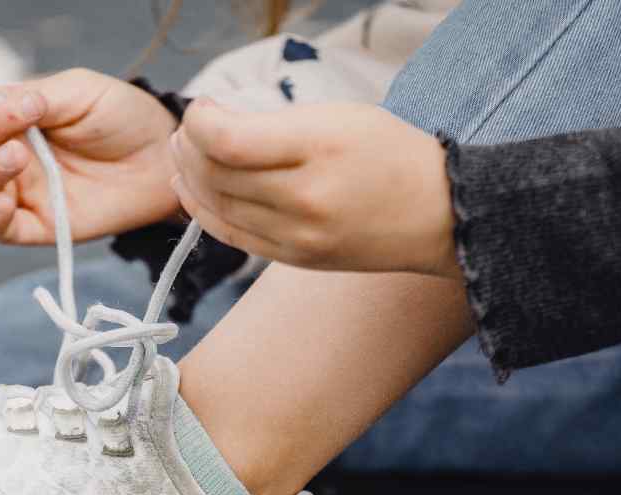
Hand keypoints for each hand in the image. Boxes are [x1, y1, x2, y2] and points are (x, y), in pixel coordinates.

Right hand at [0, 68, 179, 244]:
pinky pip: (0, 229)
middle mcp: (7, 154)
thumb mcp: (78, 91)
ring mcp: (22, 191)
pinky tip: (5, 202)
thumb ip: (34, 96)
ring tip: (19, 155)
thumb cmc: (122, 117)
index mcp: (7, 118)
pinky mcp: (41, 225)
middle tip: (28, 116)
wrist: (164, 155)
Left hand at [170, 100, 459, 278]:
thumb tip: (213, 126)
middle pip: (217, 176)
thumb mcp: (338, 116)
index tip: (202, 108)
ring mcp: (297, 237)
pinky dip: (204, 212)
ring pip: (218, 208)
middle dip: (189, 148)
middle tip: (186, 130)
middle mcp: (305, 200)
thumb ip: (274, 124)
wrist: (437, 215)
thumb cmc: (388, 154)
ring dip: (190, 179)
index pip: (229, 142)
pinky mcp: (293, 259)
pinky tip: (192, 192)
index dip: (199, 123)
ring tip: (182, 156)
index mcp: (318, 151)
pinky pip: (232, 237)